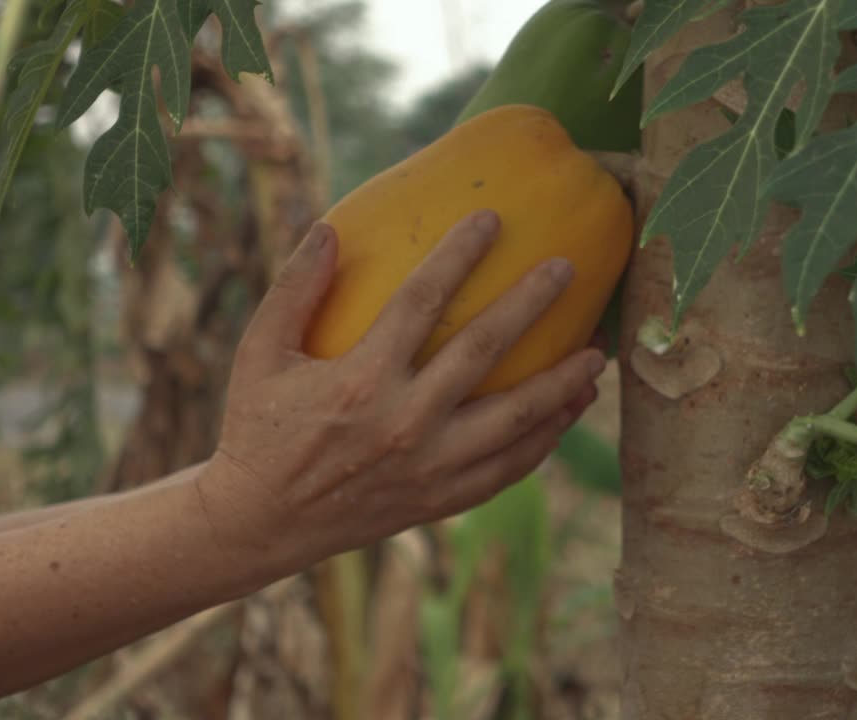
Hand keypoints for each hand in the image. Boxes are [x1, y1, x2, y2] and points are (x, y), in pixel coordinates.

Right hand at [199, 209, 606, 576]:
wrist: (261, 524)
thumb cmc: (259, 429)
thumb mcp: (258, 355)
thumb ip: (293, 291)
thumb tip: (327, 228)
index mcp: (359, 380)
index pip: (420, 301)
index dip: (458, 255)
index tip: (492, 219)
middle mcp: (403, 423)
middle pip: (483, 351)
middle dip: (530, 304)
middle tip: (567, 269)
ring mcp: (429, 466)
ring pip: (515, 420)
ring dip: (562, 384)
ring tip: (598, 355)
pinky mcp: (442, 499)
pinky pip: (509, 468)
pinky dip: (545, 439)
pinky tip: (567, 411)